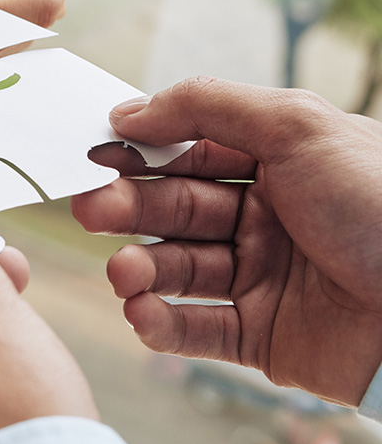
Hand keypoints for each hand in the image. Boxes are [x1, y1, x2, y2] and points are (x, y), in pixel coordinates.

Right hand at [71, 77, 381, 406]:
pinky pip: (197, 329)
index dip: (142, 154)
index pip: (190, 153)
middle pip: (175, 209)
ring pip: (178, 269)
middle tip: (91, 208)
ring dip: (140, 268)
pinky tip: (141, 311)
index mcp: (278, 164)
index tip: (94, 154)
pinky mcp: (261, 337)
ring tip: (122, 271)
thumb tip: (128, 112)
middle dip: (128, 208)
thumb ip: (205, 106)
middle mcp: (265, 218)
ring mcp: (261, 278)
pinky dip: (161, 323)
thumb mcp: (295, 125)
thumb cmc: (377, 203)